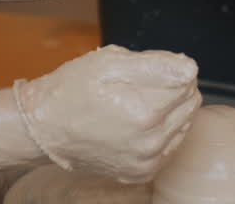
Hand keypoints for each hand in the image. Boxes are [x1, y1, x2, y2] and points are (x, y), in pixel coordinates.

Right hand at [12, 45, 201, 182]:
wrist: (43, 129)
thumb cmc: (72, 90)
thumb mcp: (108, 62)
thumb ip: (156, 63)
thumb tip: (190, 68)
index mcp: (146, 111)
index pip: (188, 78)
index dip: (168, 65)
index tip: (144, 67)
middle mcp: (151, 142)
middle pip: (190, 102)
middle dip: (171, 88)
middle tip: (137, 85)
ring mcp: (147, 161)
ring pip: (184, 125)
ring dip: (167, 111)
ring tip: (133, 105)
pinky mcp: (141, 173)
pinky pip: (169, 146)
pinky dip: (159, 133)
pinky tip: (134, 125)